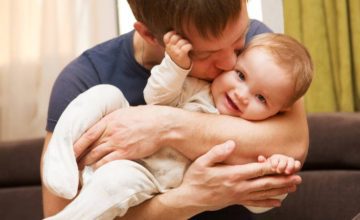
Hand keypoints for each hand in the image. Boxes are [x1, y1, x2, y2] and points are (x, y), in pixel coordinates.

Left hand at [74, 105, 173, 169]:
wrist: (161, 124)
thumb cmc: (146, 116)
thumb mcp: (126, 112)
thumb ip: (114, 119)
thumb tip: (106, 124)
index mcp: (109, 120)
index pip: (87, 134)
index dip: (75, 144)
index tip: (68, 150)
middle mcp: (111, 132)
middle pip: (89, 146)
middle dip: (78, 156)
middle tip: (72, 163)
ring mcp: (118, 143)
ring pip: (95, 155)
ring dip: (86, 163)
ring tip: (80, 169)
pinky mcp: (126, 153)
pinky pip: (107, 162)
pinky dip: (99, 167)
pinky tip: (95, 171)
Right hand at [160, 141, 301, 211]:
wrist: (189, 199)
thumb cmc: (195, 179)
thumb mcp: (201, 162)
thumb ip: (217, 152)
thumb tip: (232, 143)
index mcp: (232, 174)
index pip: (258, 169)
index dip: (273, 165)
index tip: (286, 162)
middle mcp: (239, 186)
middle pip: (266, 182)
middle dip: (283, 179)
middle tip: (298, 177)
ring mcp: (238, 195)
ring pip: (264, 193)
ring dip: (280, 189)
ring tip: (294, 187)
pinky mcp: (236, 201)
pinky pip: (256, 202)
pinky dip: (268, 202)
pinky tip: (278, 202)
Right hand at [164, 31, 191, 68]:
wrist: (178, 69)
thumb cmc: (177, 56)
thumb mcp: (171, 49)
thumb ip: (171, 41)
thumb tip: (176, 31)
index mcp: (168, 46)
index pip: (167, 36)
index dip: (172, 33)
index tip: (176, 35)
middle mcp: (170, 49)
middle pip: (175, 37)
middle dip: (181, 37)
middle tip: (183, 41)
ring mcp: (175, 52)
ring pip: (181, 41)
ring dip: (186, 42)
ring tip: (187, 45)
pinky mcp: (181, 56)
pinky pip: (186, 47)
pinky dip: (189, 46)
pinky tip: (190, 48)